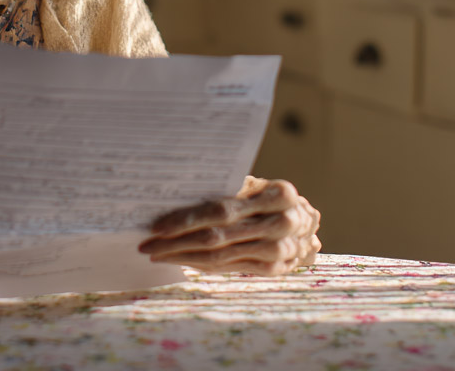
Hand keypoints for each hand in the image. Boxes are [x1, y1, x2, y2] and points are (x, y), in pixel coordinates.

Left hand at [139, 176, 320, 274]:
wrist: (307, 224)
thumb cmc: (269, 198)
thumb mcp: (255, 184)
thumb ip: (227, 186)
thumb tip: (177, 190)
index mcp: (279, 193)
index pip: (222, 208)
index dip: (187, 218)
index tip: (157, 225)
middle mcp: (283, 222)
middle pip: (217, 236)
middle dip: (176, 241)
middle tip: (146, 243)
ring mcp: (280, 249)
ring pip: (220, 257)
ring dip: (183, 256)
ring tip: (157, 253)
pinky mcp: (275, 269)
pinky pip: (229, 269)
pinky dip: (201, 265)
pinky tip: (181, 261)